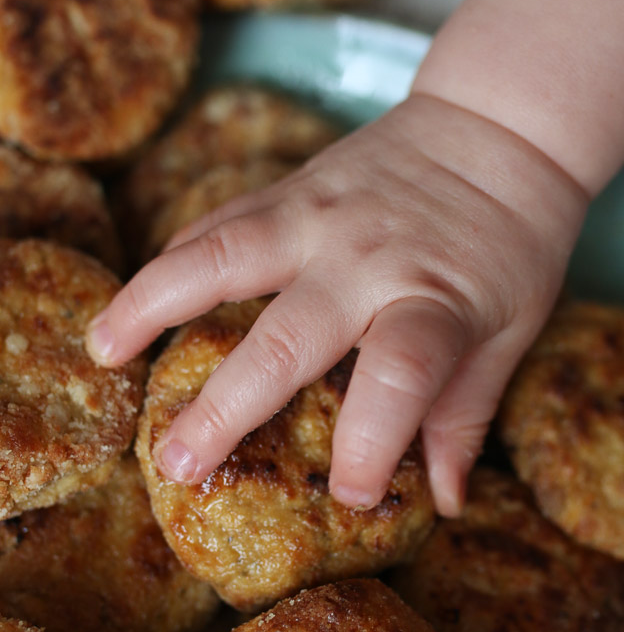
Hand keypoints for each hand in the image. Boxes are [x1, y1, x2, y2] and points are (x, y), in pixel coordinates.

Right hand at [86, 94, 586, 514]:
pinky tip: (137, 298)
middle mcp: (367, 260)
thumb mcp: (510, 331)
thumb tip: (444, 504)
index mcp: (434, 302)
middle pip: (287, 338)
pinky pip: (220, 220)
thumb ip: (466, 415)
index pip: (398, 380)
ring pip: (221, 256)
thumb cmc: (512, 242)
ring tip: (102, 351)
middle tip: (177, 467)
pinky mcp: (292, 187)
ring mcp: (320, 217)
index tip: (351, 497)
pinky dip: (173, 258)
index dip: (370, 447)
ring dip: (154, 303)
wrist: (498, 127)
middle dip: (226, 408)